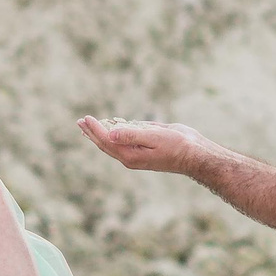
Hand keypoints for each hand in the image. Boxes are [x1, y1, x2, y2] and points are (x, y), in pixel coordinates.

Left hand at [77, 116, 206, 173]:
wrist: (195, 155)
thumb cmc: (177, 145)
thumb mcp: (154, 136)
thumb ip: (132, 134)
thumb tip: (110, 133)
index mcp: (130, 155)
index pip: (106, 141)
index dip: (95, 129)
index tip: (86, 118)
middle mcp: (131, 157)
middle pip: (106, 145)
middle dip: (92, 133)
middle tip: (80, 122)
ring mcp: (137, 155)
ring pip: (113, 145)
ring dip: (101, 135)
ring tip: (89, 127)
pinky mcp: (144, 151)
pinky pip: (124, 143)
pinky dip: (115, 135)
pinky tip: (112, 129)